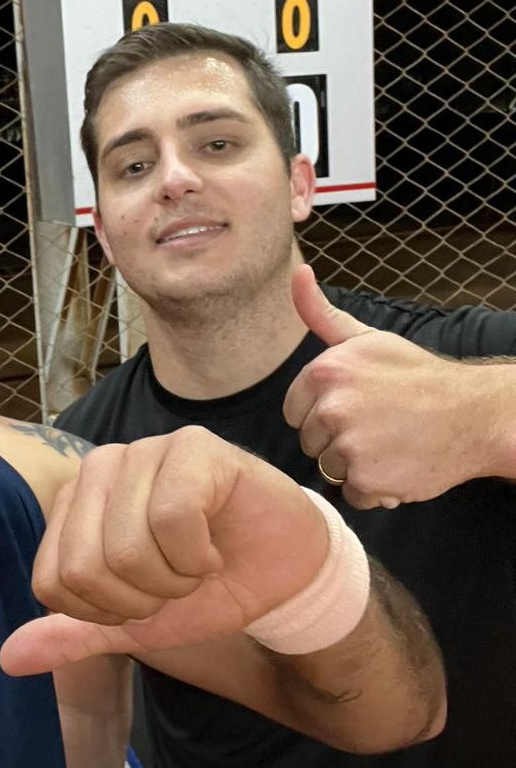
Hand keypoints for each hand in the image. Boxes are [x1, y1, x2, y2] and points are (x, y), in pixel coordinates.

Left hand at [0, 428, 327, 676]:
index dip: (107, 613)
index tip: (146, 599)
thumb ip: (75, 633)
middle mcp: (101, 467)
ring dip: (175, 579)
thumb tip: (9, 659)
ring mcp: (146, 449)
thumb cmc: (206, 588)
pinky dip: (199, 555)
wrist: (284, 572)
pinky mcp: (193, 446)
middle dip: (142, 599)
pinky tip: (216, 544)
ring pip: (128, 547)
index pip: (54, 583)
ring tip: (198, 561)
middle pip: (87, 568)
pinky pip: (172, 517)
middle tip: (178, 581)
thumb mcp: (135, 623)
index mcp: (76, 502)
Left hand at [284, 265, 497, 507]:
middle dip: (337, 439)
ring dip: (356, 465)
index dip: (323, 412)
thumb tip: (298, 273)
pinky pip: (353, 494)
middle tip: (377, 424)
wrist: (472, 414)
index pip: (294, 411)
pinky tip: (398, 466)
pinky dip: (374, 490)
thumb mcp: (365, 338)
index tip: (355, 406)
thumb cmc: (415, 375)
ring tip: (389, 444)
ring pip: (329, 468)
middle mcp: (331, 407)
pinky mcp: (368, 479)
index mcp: (324, 372)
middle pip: (309, 441)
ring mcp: (348, 445)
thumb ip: (321, 313)